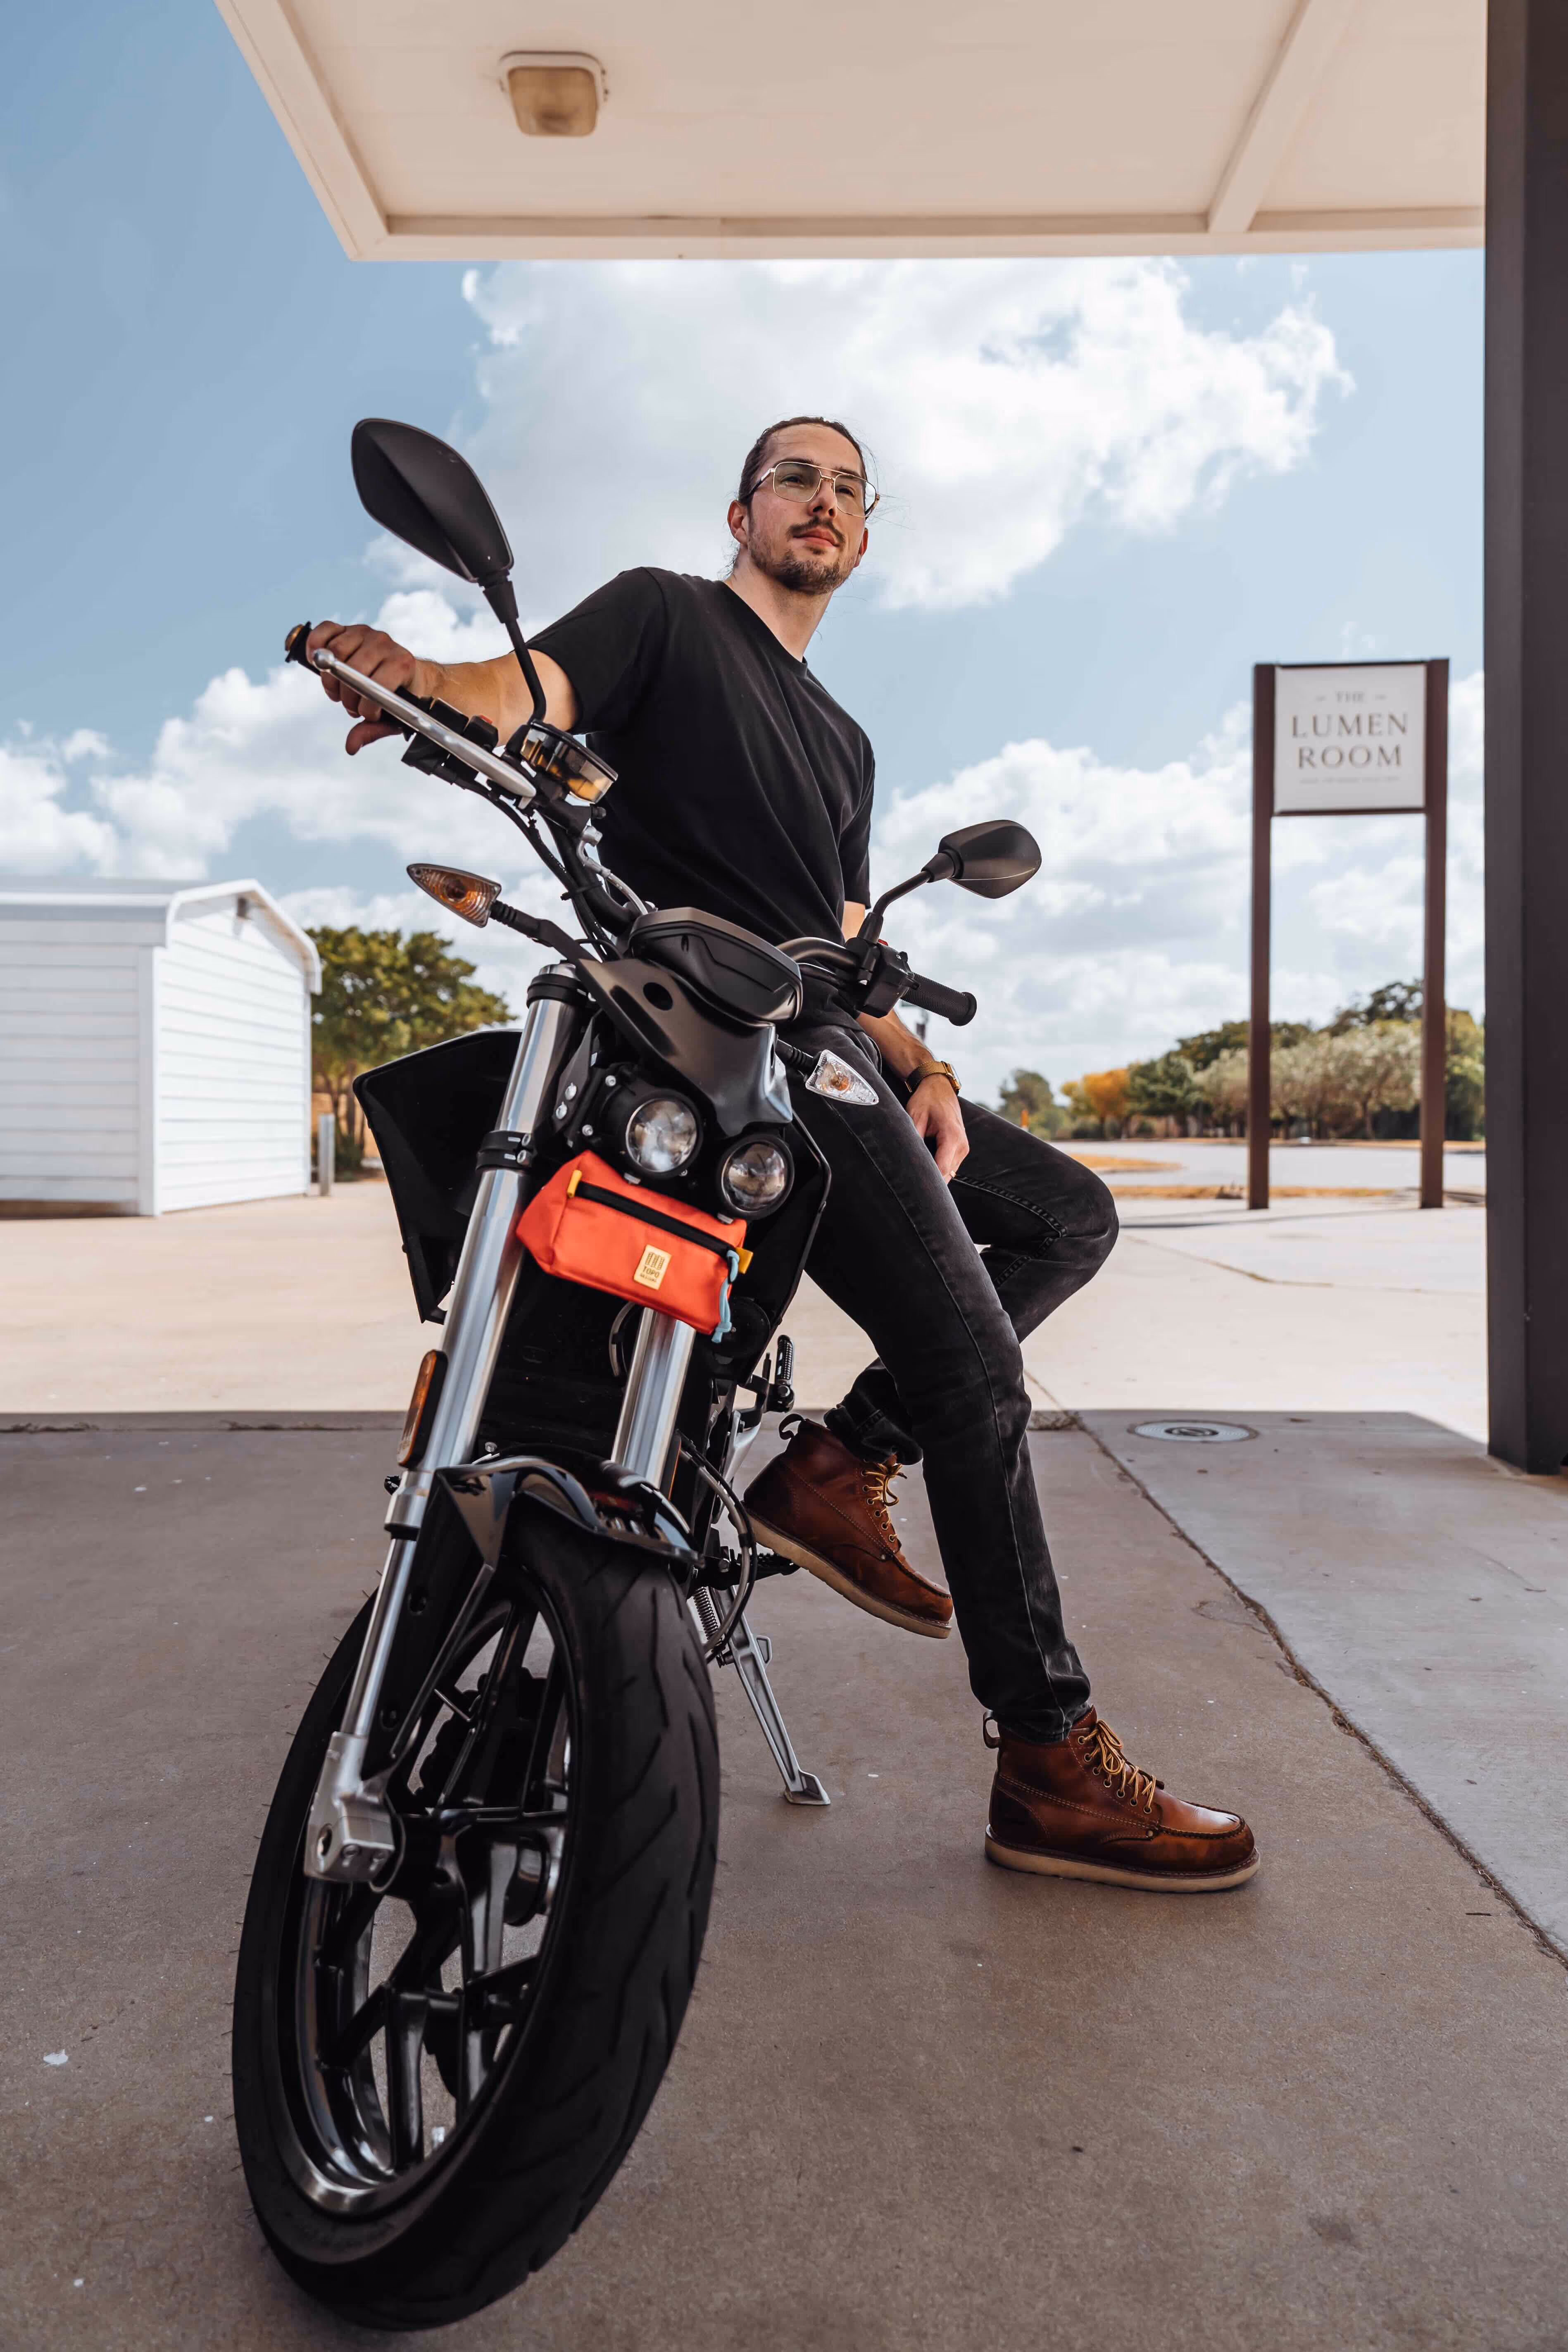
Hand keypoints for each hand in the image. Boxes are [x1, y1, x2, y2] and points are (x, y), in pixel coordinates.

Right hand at [306, 621, 423, 754]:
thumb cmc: (400, 696)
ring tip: (339, 691)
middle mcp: (385, 644)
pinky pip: (325, 630)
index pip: (374, 686)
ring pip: (334, 654)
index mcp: (401, 664)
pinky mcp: (350, 629)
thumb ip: (372, 730)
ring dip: (330, 679)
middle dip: (346, 696)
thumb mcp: (393, 717)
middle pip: (349, 670)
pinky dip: (314, 644)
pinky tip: (314, 659)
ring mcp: (367, 633)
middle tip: (350, 705)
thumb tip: (350, 746)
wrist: (409, 673)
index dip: (366, 707)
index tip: (369, 714)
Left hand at [907, 1077, 968, 1180]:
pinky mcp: (961, 1149)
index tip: (914, 1187)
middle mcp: (962, 1145)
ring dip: (935, 1175)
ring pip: (949, 1173)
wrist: (939, 1087)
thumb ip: (914, 1138)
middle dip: (930, 1181)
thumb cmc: (927, 1100)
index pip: (942, 1169)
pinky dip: (939, 1169)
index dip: (928, 1180)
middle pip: (946, 1175)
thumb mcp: (915, 1117)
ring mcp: (964, 1148)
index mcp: (952, 1136)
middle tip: (910, 1185)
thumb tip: (908, 1159)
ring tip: (916, 1174)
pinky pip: (950, 1166)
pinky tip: (926, 1166)